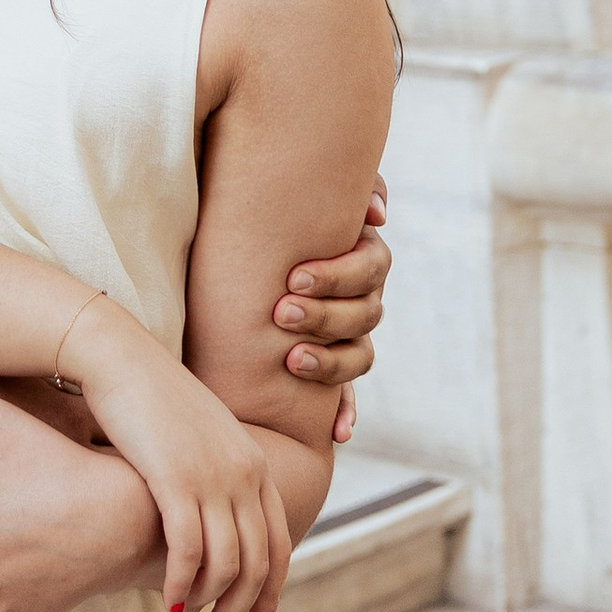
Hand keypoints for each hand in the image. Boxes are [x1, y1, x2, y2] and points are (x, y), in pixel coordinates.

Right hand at [58, 303, 289, 611]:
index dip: (271, 591)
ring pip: (227, 566)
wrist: (117, 355)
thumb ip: (215, 474)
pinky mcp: (177, 480)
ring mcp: (214, 477)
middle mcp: (245, 473)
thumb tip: (212, 517)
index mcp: (255, 463)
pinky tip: (167, 603)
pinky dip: (182, 586)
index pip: (279, 544)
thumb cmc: (148, 398)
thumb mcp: (198, 437)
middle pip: (258, 564)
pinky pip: (189, 552)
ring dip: (208, 606)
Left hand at [274, 178, 387, 442]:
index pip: (371, 266)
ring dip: (330, 361)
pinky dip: (345, 412)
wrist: (235, 246)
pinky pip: (348, 394)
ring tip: (291, 359)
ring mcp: (349, 334)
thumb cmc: (262, 206)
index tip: (292, 278)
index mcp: (359, 252)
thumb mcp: (285, 185)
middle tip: (281, 312)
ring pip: (360, 353)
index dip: (336, 275)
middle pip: (365, 312)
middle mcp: (362, 295)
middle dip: (324, 314)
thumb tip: (377, 212)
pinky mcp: (329, 366)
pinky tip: (337, 432)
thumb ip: (330, 180)